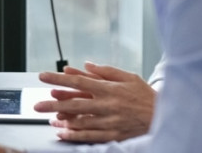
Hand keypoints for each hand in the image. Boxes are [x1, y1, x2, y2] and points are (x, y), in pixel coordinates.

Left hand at [35, 61, 155, 142]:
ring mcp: (110, 122)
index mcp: (108, 88)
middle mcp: (107, 105)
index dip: (58, 78)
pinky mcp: (115, 136)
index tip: (42, 76)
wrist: (166, 117)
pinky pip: (92, 136)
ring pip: (81, 121)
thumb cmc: (145, 95)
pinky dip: (76, 136)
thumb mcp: (127, 76)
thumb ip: (105, 71)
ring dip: (62, 121)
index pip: (77, 81)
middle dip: (53, 103)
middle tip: (36, 105)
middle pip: (74, 103)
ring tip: (47, 120)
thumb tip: (86, 65)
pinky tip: (64, 134)